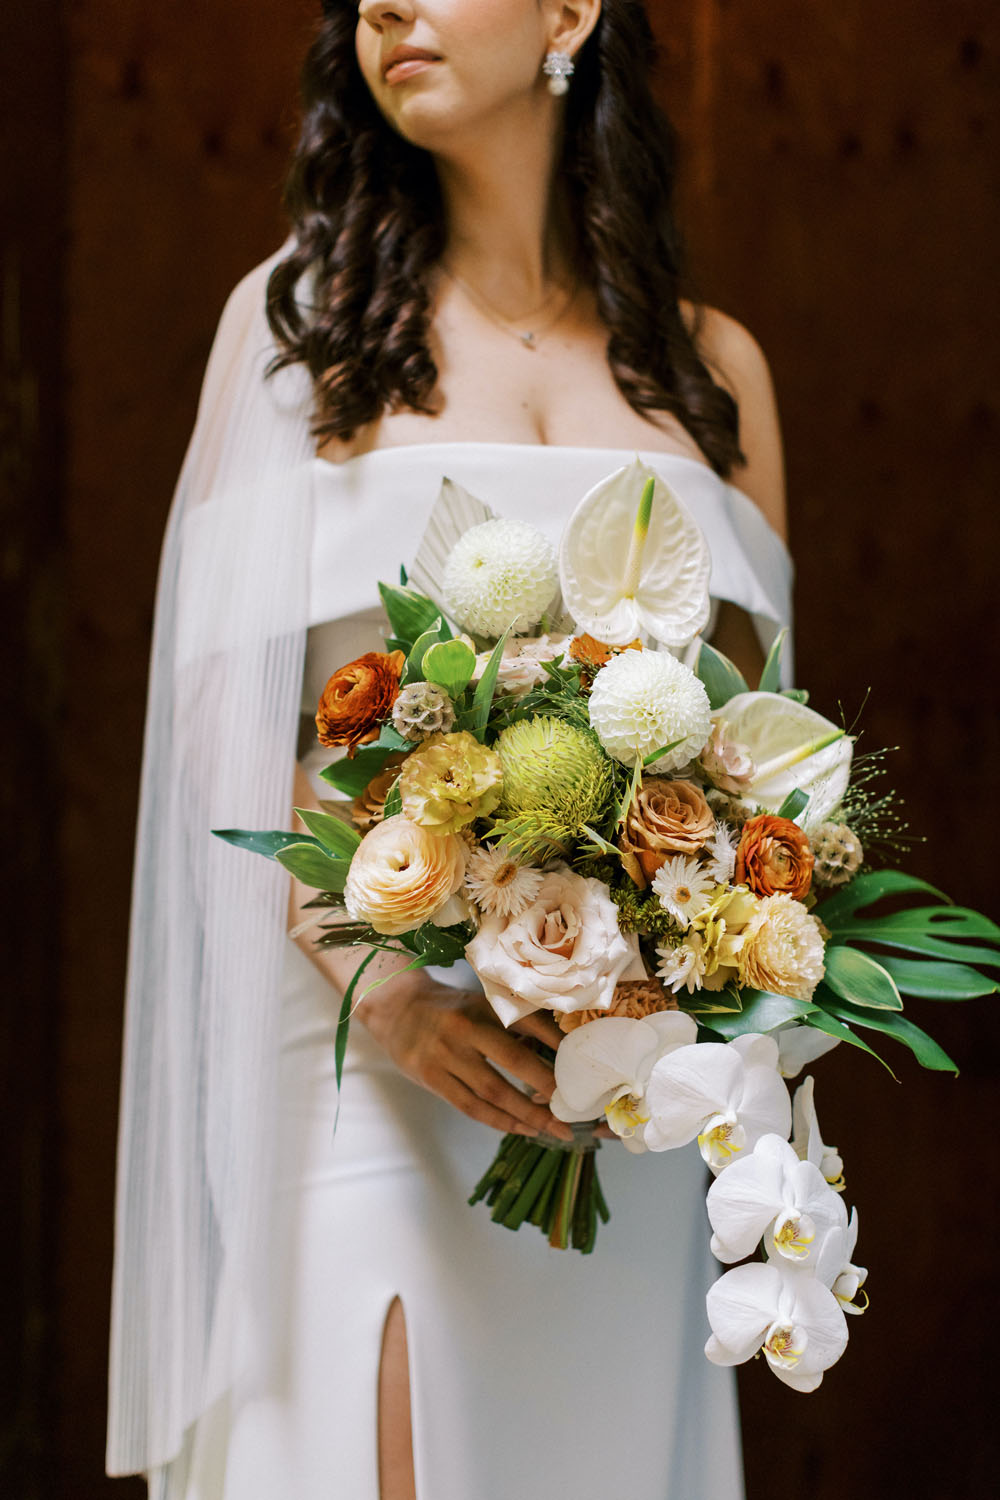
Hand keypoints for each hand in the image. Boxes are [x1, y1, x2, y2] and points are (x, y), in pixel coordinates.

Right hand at [355, 977, 574, 1139]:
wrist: (396, 1008)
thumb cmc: (449, 1009)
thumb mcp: (480, 1005)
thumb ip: (512, 1024)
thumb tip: (557, 1050)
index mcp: (484, 1006)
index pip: (528, 1024)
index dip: (557, 1045)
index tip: (581, 1065)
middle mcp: (466, 1028)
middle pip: (514, 1060)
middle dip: (547, 1086)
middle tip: (572, 1108)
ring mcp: (446, 1055)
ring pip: (494, 1091)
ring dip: (527, 1114)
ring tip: (553, 1129)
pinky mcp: (431, 1078)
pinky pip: (471, 1107)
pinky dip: (500, 1121)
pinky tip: (521, 1129)